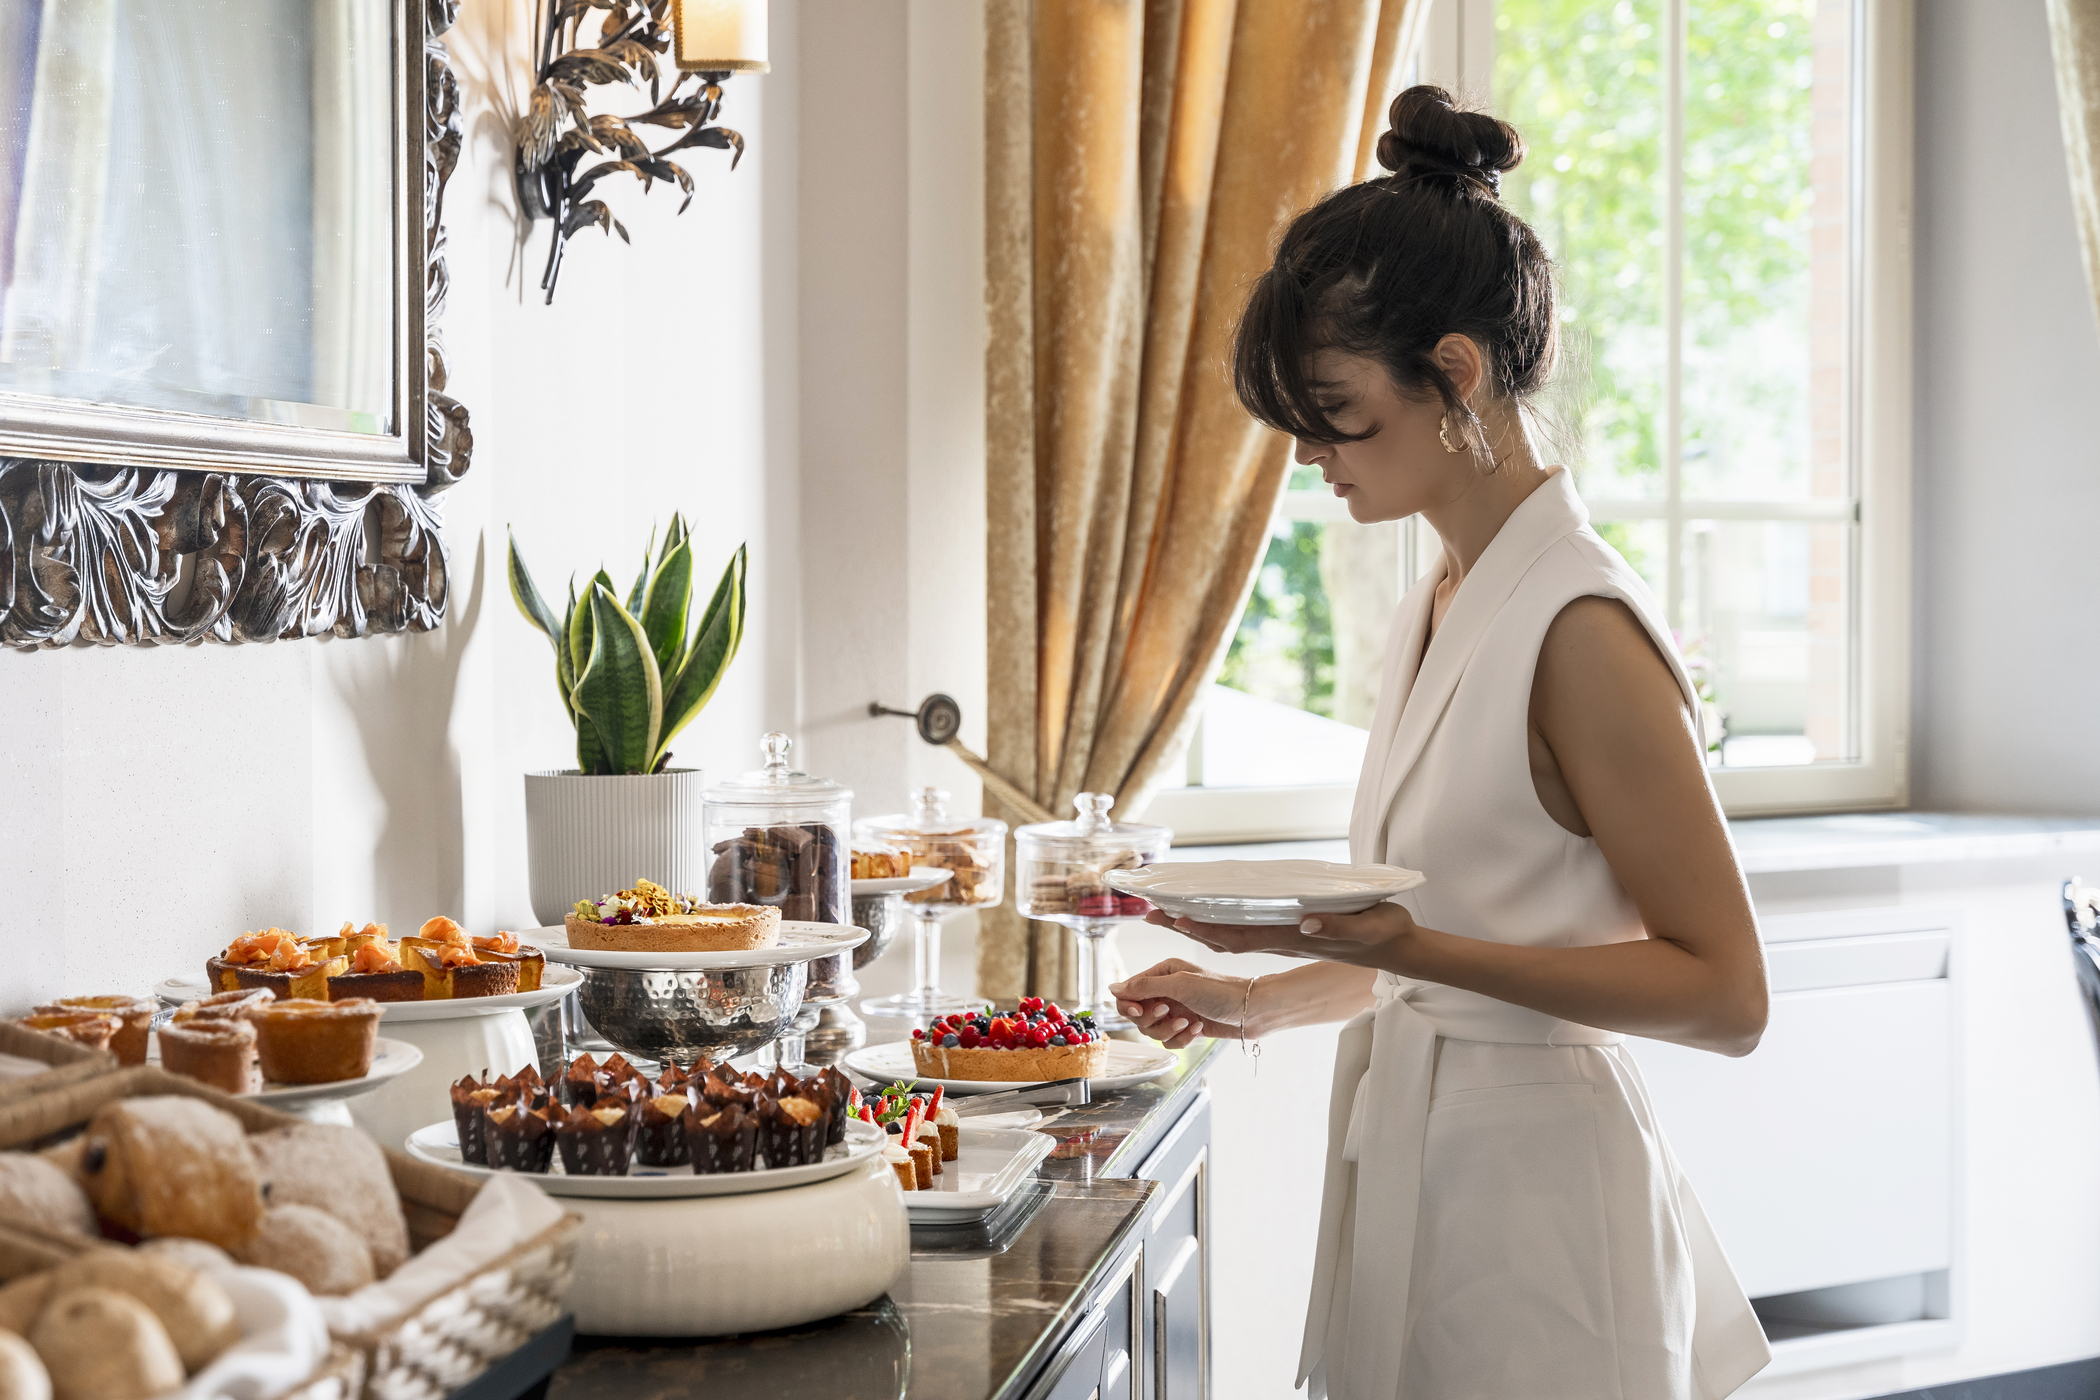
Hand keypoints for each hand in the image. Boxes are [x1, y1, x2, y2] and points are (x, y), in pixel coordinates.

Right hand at [1107, 958, 1250, 1048]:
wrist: (1252, 1010)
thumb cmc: (1220, 991)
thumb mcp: (1179, 984)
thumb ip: (1144, 986)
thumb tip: (1113, 988)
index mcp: (1162, 973)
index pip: (1128, 992)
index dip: (1128, 1005)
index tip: (1138, 1012)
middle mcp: (1166, 991)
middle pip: (1138, 1015)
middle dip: (1152, 1019)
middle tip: (1168, 1013)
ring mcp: (1176, 1010)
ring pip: (1153, 1030)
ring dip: (1169, 1030)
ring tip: (1189, 1022)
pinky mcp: (1186, 1027)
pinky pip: (1169, 1041)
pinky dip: (1181, 1038)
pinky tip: (1198, 1029)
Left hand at [1141, 901, 1422, 971]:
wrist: (1400, 950)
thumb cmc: (1387, 934)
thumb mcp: (1369, 926)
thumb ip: (1336, 925)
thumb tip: (1304, 921)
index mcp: (1296, 937)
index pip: (1242, 935)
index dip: (1207, 927)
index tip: (1177, 917)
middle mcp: (1283, 940)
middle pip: (1224, 936)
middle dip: (1187, 924)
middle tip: (1151, 910)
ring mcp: (1286, 938)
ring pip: (1232, 935)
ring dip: (1197, 923)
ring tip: (1167, 911)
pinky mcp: (1292, 934)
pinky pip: (1247, 931)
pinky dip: (1221, 922)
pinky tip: (1208, 913)